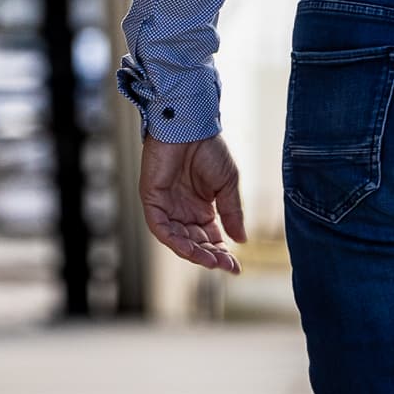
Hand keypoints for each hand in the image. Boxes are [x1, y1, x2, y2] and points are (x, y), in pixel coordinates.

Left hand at [140, 134, 246, 273]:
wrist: (190, 126)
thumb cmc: (209, 149)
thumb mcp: (228, 184)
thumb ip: (232, 212)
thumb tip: (241, 240)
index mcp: (202, 207)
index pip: (212, 237)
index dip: (223, 253)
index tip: (236, 267)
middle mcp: (184, 211)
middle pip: (196, 242)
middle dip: (210, 256)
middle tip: (226, 266)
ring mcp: (167, 207)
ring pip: (178, 239)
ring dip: (193, 252)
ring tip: (211, 261)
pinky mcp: (152, 201)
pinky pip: (160, 228)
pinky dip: (174, 240)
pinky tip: (190, 248)